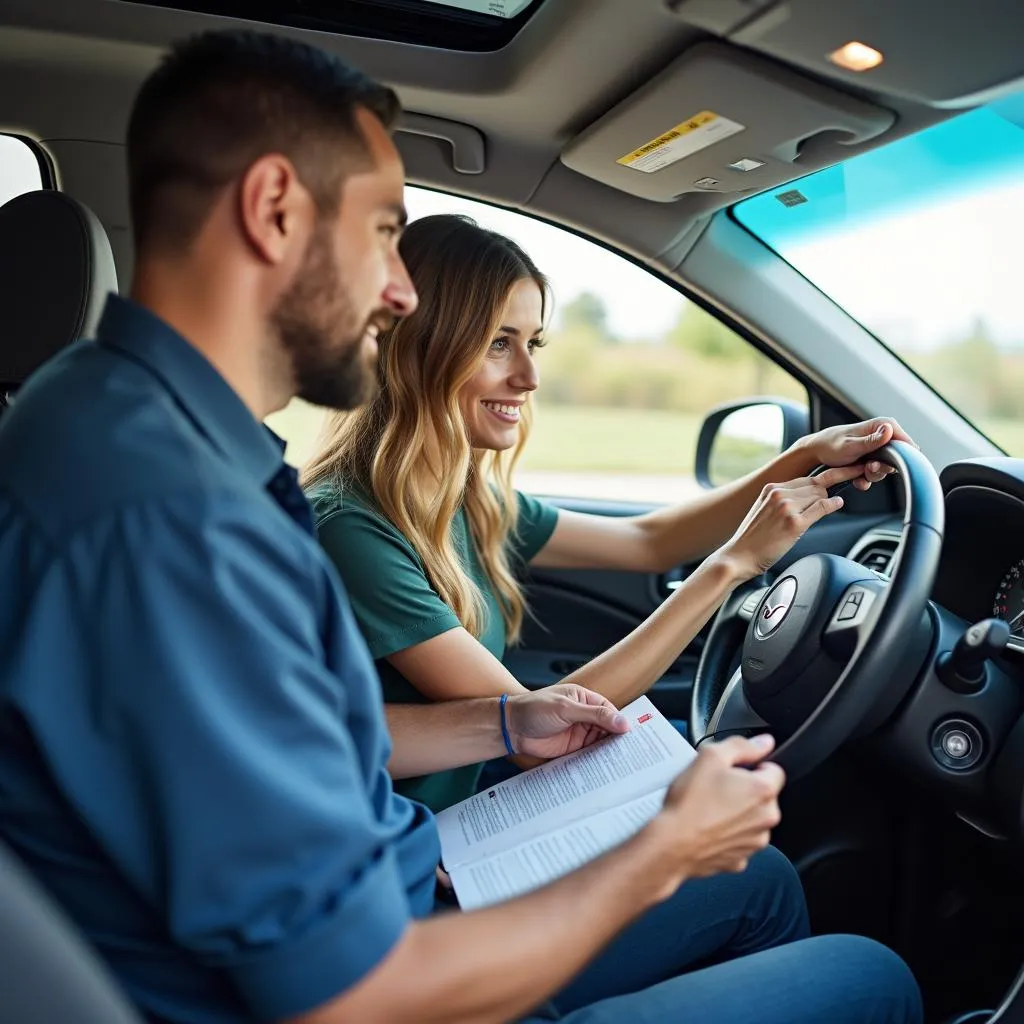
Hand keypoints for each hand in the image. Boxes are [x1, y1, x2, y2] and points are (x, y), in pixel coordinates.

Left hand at [505, 684, 628, 759]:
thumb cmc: (534, 709)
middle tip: (633, 754)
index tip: (634, 736)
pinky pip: (589, 757)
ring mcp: (578, 734)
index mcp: (584, 700)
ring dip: (609, 753)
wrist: (510, 728)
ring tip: (623, 765)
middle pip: (608, 729)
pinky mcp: (572, 750)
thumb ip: (594, 714)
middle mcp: (584, 717)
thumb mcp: (566, 708)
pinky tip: (605, 770)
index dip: (622, 723)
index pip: (610, 711)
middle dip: (618, 740)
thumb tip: (622, 722)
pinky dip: (596, 763)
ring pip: (600, 745)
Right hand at [651, 735, 783, 894]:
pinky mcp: (740, 859)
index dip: (754, 766)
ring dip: (738, 813)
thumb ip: (742, 746)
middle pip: (764, 796)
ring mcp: (754, 841)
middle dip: (745, 790)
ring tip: (710, 808)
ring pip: (752, 819)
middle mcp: (766, 819)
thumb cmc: (690, 802)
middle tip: (717, 787)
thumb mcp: (710, 757)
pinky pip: (739, 840)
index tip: (735, 770)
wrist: (672, 844)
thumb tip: (764, 743)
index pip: (775, 770)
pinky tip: (708, 827)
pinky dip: (728, 834)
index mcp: (762, 791)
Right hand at [718, 464, 865, 579]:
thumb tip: (806, 500)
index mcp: (770, 489)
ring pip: (820, 494)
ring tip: (835, 502)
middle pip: (815, 484)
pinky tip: (837, 503)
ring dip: (829, 498)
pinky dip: (832, 504)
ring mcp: (787, 507)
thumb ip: (782, 501)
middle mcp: (779, 494)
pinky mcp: (794, 523)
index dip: (824, 477)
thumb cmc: (751, 539)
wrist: (739, 556)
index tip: (840, 470)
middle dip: (834, 482)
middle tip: (853, 474)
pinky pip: (821, 508)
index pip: (805, 479)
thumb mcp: (763, 511)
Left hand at [798, 417, 915, 490]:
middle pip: (898, 457)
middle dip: (883, 467)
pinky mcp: (872, 459)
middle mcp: (884, 435)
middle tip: (869, 468)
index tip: (889, 466)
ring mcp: (878, 448)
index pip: (906, 441)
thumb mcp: (850, 445)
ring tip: (860, 472)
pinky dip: (866, 479)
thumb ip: (870, 441)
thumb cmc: (830, 445)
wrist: (817, 452)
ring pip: (887, 467)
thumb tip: (889, 430)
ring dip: (874, 474)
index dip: (902, 456)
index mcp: (883, 425)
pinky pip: (876, 473)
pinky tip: (856, 479)